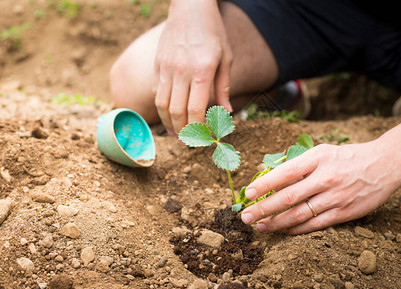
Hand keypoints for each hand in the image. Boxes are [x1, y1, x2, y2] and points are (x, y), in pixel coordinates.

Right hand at [153, 0, 232, 134]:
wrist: (189, 6)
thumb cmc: (212, 31)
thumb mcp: (226, 57)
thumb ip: (224, 87)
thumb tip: (226, 112)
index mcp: (202, 69)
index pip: (196, 108)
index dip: (199, 127)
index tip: (203, 137)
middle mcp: (180, 70)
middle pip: (176, 110)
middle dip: (183, 131)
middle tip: (188, 143)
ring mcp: (166, 66)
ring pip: (162, 104)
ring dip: (168, 123)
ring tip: (176, 133)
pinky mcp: (157, 63)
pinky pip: (156, 91)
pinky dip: (161, 107)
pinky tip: (168, 115)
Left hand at [240, 141, 400, 234]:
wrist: (385, 163)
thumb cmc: (347, 156)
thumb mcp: (322, 151)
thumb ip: (298, 164)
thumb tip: (268, 176)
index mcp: (318, 158)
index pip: (285, 173)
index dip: (264, 184)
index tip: (248, 193)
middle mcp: (325, 178)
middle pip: (288, 197)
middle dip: (263, 209)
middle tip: (245, 217)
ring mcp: (335, 197)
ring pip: (299, 215)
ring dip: (276, 223)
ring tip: (260, 226)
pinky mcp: (344, 212)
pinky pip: (315, 225)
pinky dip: (296, 229)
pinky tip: (283, 231)